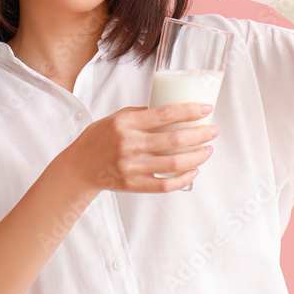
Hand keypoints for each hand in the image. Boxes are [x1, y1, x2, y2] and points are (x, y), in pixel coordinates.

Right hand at [60, 103, 217, 193]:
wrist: (79, 167)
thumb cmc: (100, 138)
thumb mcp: (117, 118)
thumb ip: (142, 114)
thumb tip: (172, 110)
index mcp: (127, 124)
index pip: (165, 114)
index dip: (189, 111)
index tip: (206, 109)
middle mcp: (130, 144)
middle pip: (174, 139)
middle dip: (200, 134)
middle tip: (213, 131)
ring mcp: (132, 167)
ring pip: (174, 163)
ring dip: (197, 156)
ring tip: (208, 150)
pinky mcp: (133, 185)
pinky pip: (165, 185)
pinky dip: (183, 179)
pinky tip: (194, 171)